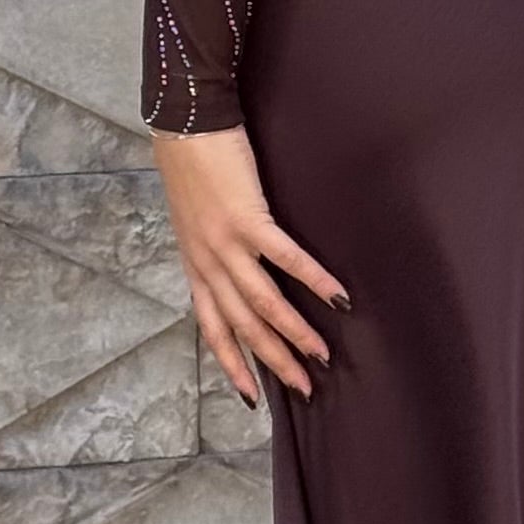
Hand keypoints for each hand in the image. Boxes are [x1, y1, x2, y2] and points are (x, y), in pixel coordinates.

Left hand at [150, 123, 347, 405]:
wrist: (185, 124)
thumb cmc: (193, 167)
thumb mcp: (195, 220)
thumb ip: (215, 250)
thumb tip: (238, 273)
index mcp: (196, 265)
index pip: (213, 329)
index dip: (233, 365)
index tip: (252, 399)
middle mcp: (208, 262)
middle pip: (243, 326)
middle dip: (274, 362)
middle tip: (304, 389)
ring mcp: (226, 243)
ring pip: (263, 304)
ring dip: (295, 334)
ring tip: (322, 356)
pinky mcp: (247, 218)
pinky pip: (285, 259)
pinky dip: (313, 281)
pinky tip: (337, 298)